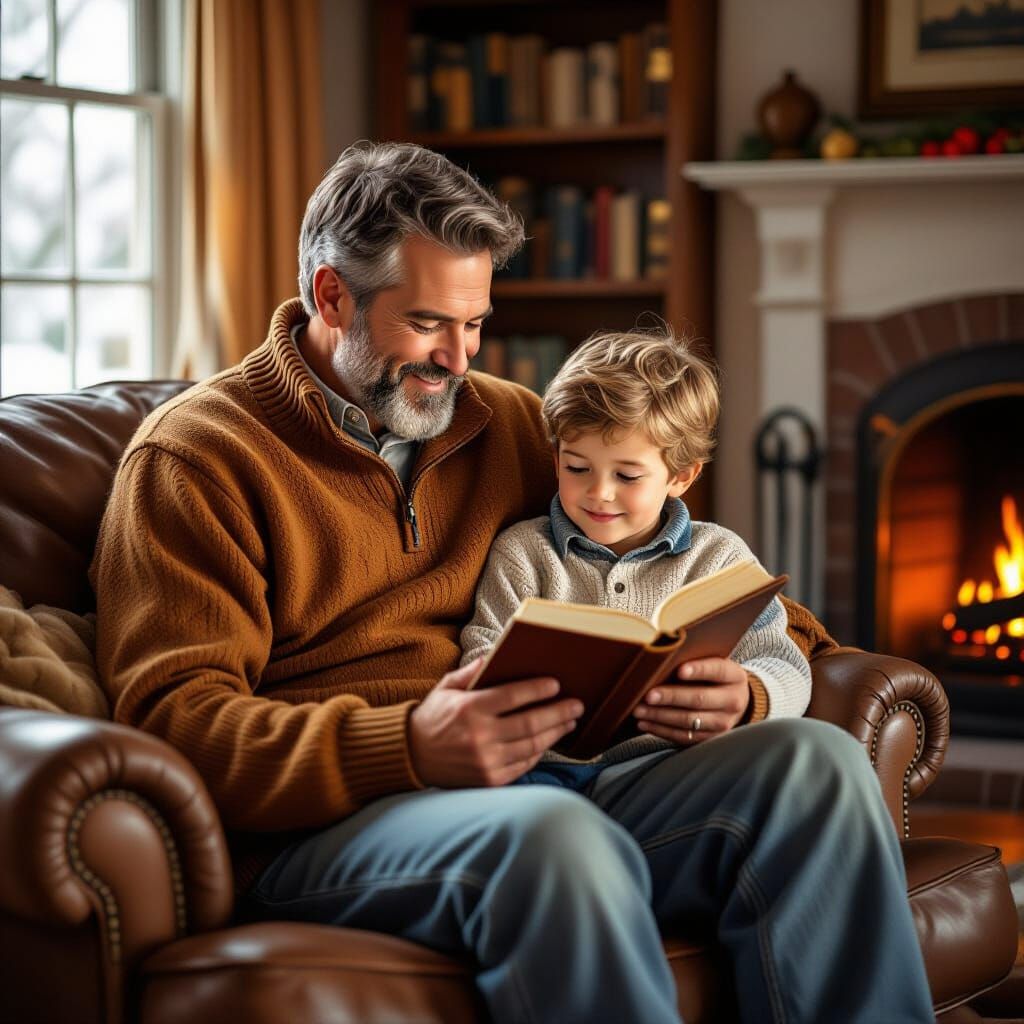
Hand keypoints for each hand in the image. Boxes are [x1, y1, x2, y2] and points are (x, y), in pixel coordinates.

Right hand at [409, 658, 582, 787]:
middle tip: (577, 705)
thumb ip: (471, 672)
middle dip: (559, 713)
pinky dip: (538, 752)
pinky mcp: (489, 779)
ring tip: (569, 722)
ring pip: (532, 745)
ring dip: (555, 733)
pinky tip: (547, 741)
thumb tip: (496, 655)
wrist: (411, 756)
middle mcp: (479, 736)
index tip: (557, 684)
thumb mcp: (446, 687)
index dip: (538, 690)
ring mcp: (486, 761)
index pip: (512, 696)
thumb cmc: (433, 716)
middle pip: (530, 723)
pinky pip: (523, 765)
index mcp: (469, 709)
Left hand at [632, 657, 749, 745]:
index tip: (679, 670)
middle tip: (648, 695)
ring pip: (689, 721)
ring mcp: (723, 723)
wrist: (734, 701)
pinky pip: (683, 736)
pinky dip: (661, 730)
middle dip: (671, 697)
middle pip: (699, 699)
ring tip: (639, 710)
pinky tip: (645, 723)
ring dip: (660, 716)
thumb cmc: (714, 676)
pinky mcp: (710, 738)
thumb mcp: (713, 664)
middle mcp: (732, 701)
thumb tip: (662, 659)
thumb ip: (695, 661)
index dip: (699, 670)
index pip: (717, 670)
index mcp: (734, 676)